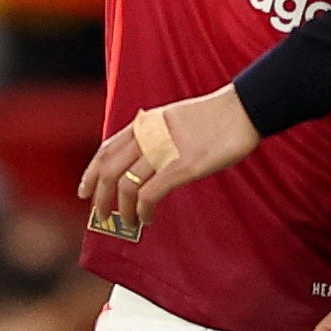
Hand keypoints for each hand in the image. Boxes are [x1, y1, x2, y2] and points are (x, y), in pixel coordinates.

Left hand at [78, 88, 259, 229]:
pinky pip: (150, 194)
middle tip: (102, 215)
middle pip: (109, 170)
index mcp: (146, 123)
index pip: (106, 149)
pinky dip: (143, 211)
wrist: (245, 108)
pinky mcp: (182, 167)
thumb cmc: (217, 117)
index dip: (91, 173)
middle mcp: (148, 135)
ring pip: (126, 184)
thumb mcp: (175, 119)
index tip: (85, 190)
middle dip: (100, 197)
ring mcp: (164, 151)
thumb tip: (148, 161)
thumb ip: (157, 136)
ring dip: (122, 209)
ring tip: (127, 222)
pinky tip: (147, 219)